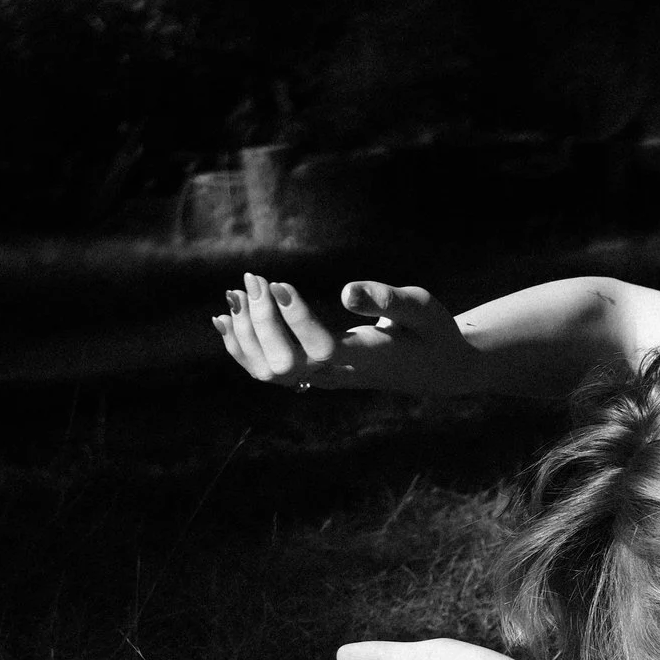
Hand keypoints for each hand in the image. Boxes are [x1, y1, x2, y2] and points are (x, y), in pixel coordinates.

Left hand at [213, 273, 485, 395]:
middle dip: (261, 321)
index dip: (295, 320)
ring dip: (245, 333)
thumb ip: (389, 300)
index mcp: (370, 359)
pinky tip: (225, 320)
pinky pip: (267, 372)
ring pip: (269, 371)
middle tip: (255, 279)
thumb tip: (346, 292)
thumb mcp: (423, 308)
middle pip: (286, 364)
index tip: (278, 283)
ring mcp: (323, 380)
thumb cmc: (431, 332)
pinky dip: (240, 347)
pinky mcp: (312, 376)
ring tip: (236, 292)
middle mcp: (341, 376)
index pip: (322, 350)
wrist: (433, 369)